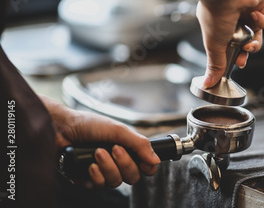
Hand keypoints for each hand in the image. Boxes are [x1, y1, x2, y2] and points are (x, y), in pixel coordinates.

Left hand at [40, 96, 159, 187]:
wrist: (60, 128)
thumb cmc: (88, 125)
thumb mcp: (118, 130)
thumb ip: (139, 144)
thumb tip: (156, 159)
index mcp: (127, 149)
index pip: (144, 166)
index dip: (148, 167)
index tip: (146, 163)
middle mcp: (116, 162)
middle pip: (133, 176)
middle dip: (126, 164)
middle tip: (115, 149)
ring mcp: (102, 171)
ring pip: (116, 182)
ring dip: (109, 167)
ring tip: (98, 152)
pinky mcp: (87, 179)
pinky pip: (99, 186)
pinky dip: (97, 175)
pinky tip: (90, 165)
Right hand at [196, 0, 263, 87]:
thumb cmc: (216, 15)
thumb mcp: (214, 46)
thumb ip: (215, 65)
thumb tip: (208, 84)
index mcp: (221, 24)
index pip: (232, 44)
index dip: (237, 55)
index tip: (239, 63)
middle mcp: (234, 15)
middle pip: (247, 39)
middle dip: (248, 50)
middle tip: (245, 55)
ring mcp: (248, 8)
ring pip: (259, 31)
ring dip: (255, 40)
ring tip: (250, 42)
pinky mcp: (261, 1)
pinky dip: (262, 20)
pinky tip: (253, 15)